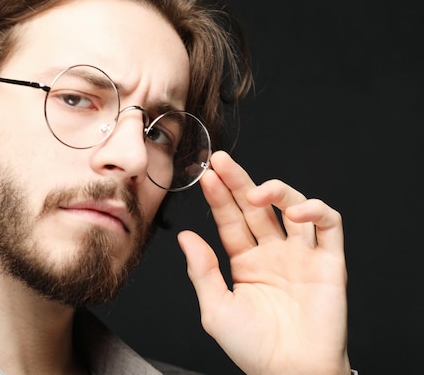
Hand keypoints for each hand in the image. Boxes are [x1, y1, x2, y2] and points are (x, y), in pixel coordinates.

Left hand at [178, 151, 350, 374]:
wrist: (291, 373)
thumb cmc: (252, 347)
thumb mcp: (216, 308)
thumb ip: (202, 271)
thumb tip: (185, 236)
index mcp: (246, 261)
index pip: (231, 219)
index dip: (219, 197)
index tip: (205, 175)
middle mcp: (273, 252)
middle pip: (256, 206)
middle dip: (238, 181)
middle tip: (221, 161)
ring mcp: (301, 254)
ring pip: (292, 206)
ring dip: (276, 190)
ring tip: (255, 191)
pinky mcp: (330, 261)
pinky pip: (329, 225)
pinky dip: (316, 211)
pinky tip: (296, 211)